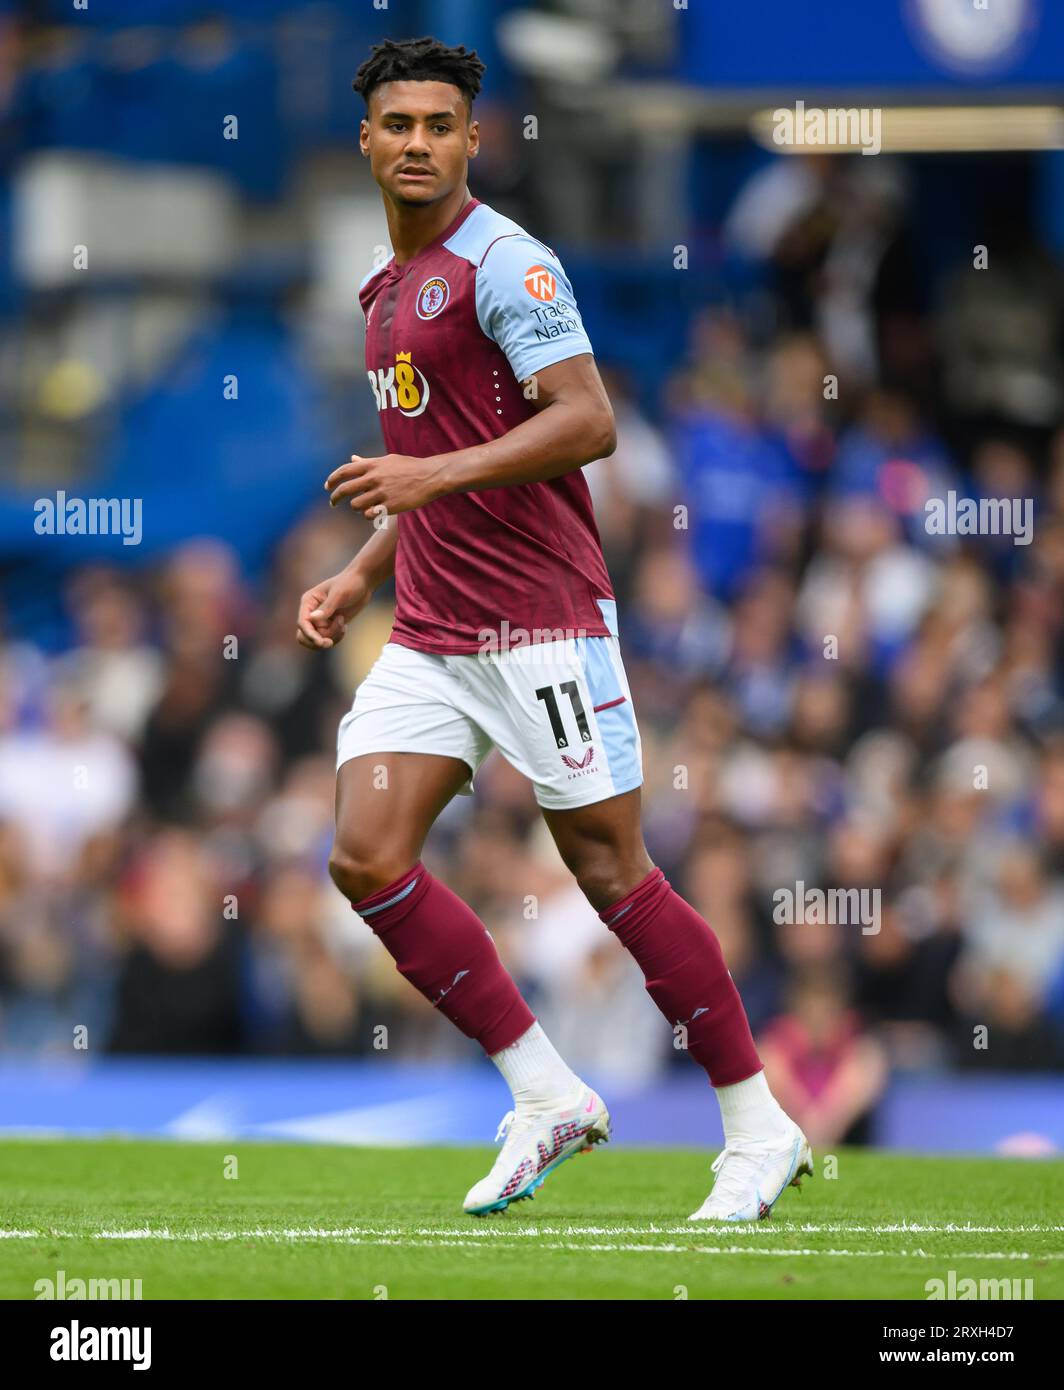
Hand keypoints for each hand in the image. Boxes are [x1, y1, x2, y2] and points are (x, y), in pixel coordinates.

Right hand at [295, 568, 371, 649]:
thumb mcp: (339, 594)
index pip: (302, 623)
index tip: (320, 642)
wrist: (363, 583)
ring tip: (342, 624)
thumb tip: (312, 619)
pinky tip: (344, 627)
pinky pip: (327, 638)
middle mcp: (311, 612)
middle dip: (317, 641)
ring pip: (318, 639)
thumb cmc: (350, 583)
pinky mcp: (330, 624)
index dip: (309, 634)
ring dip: (331, 636)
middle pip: (305, 636)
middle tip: (330, 642)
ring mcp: (320, 620)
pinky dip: (336, 637)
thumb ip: (326, 607)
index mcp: (308, 602)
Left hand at [325, 453, 445, 516]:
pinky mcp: (390, 507)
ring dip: (356, 507)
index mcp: (372, 465)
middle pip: (345, 490)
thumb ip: (367, 462)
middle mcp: (374, 478)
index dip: (332, 479)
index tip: (327, 486)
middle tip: (332, 503)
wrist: (430, 477)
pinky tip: (374, 512)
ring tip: (362, 506)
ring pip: (355, 505)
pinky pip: (368, 515)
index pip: (344, 471)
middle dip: (335, 498)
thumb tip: (352, 459)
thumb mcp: (387, 460)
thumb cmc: (409, 467)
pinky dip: (368, 514)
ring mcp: (381, 493)